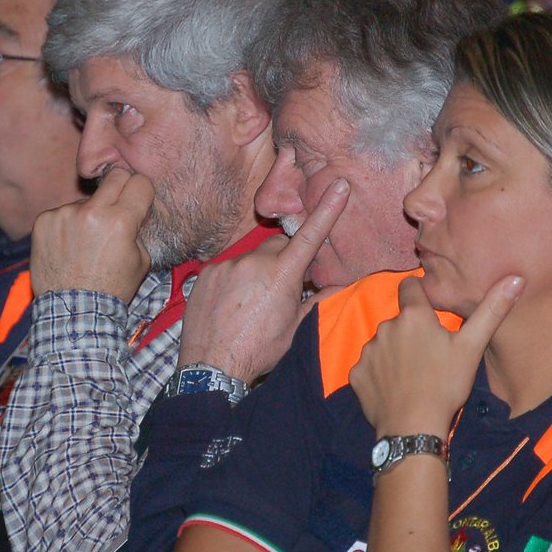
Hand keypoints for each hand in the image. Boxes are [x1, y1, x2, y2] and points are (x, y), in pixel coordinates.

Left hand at [29, 167, 153, 302]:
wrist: (74, 311)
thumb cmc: (111, 288)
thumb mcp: (141, 260)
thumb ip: (138, 228)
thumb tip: (133, 209)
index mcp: (120, 221)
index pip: (139, 182)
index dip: (141, 192)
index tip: (138, 202)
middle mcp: (90, 212)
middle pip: (114, 176)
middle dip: (120, 189)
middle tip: (117, 209)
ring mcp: (63, 215)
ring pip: (85, 198)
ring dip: (89, 213)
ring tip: (85, 243)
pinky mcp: (43, 221)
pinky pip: (62, 212)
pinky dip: (67, 225)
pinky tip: (68, 247)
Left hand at [177, 179, 349, 381]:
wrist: (211, 365)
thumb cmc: (258, 350)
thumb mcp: (295, 329)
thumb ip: (320, 302)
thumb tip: (343, 287)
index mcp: (281, 275)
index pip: (310, 236)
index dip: (328, 210)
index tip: (339, 185)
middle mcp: (254, 262)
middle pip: (279, 246)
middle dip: (285, 260)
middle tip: (283, 288)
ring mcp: (228, 265)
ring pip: (252, 258)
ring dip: (257, 271)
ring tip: (252, 303)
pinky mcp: (208, 271)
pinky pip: (229, 267)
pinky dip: (235, 279)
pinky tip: (233, 303)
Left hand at [350, 274, 522, 436]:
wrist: (413, 428)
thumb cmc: (446, 385)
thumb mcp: (473, 347)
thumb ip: (491, 310)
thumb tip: (516, 278)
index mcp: (413, 316)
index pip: (410, 286)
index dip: (420, 294)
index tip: (431, 311)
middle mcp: (385, 327)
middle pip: (399, 320)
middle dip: (411, 331)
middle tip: (429, 354)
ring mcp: (368, 351)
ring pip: (383, 343)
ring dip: (395, 352)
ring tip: (413, 374)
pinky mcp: (357, 374)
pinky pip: (369, 366)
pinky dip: (380, 373)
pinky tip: (395, 388)